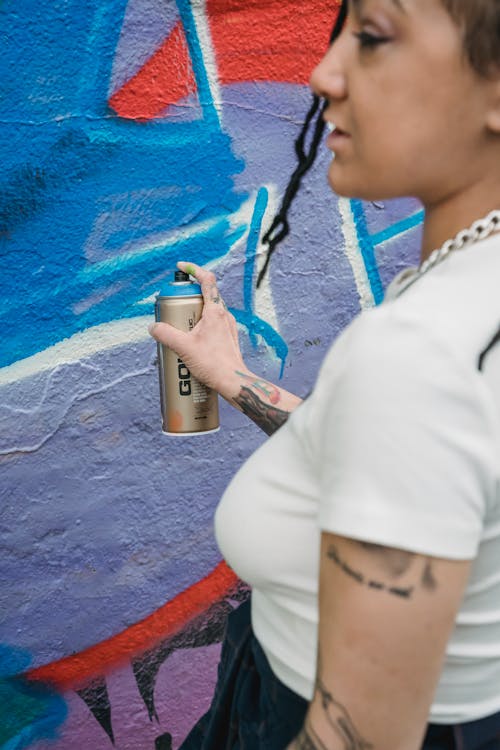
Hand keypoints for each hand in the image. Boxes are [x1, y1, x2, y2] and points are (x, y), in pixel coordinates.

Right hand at [148, 261, 247, 398]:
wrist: (233, 382)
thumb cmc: (213, 364)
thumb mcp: (183, 348)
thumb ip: (165, 335)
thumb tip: (153, 327)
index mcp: (215, 311)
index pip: (207, 280)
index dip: (194, 269)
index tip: (182, 266)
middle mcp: (224, 315)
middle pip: (206, 295)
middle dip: (188, 296)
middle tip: (174, 305)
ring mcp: (228, 327)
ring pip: (209, 311)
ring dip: (194, 312)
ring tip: (180, 327)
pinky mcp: (228, 338)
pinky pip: (213, 324)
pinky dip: (201, 326)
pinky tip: (192, 341)